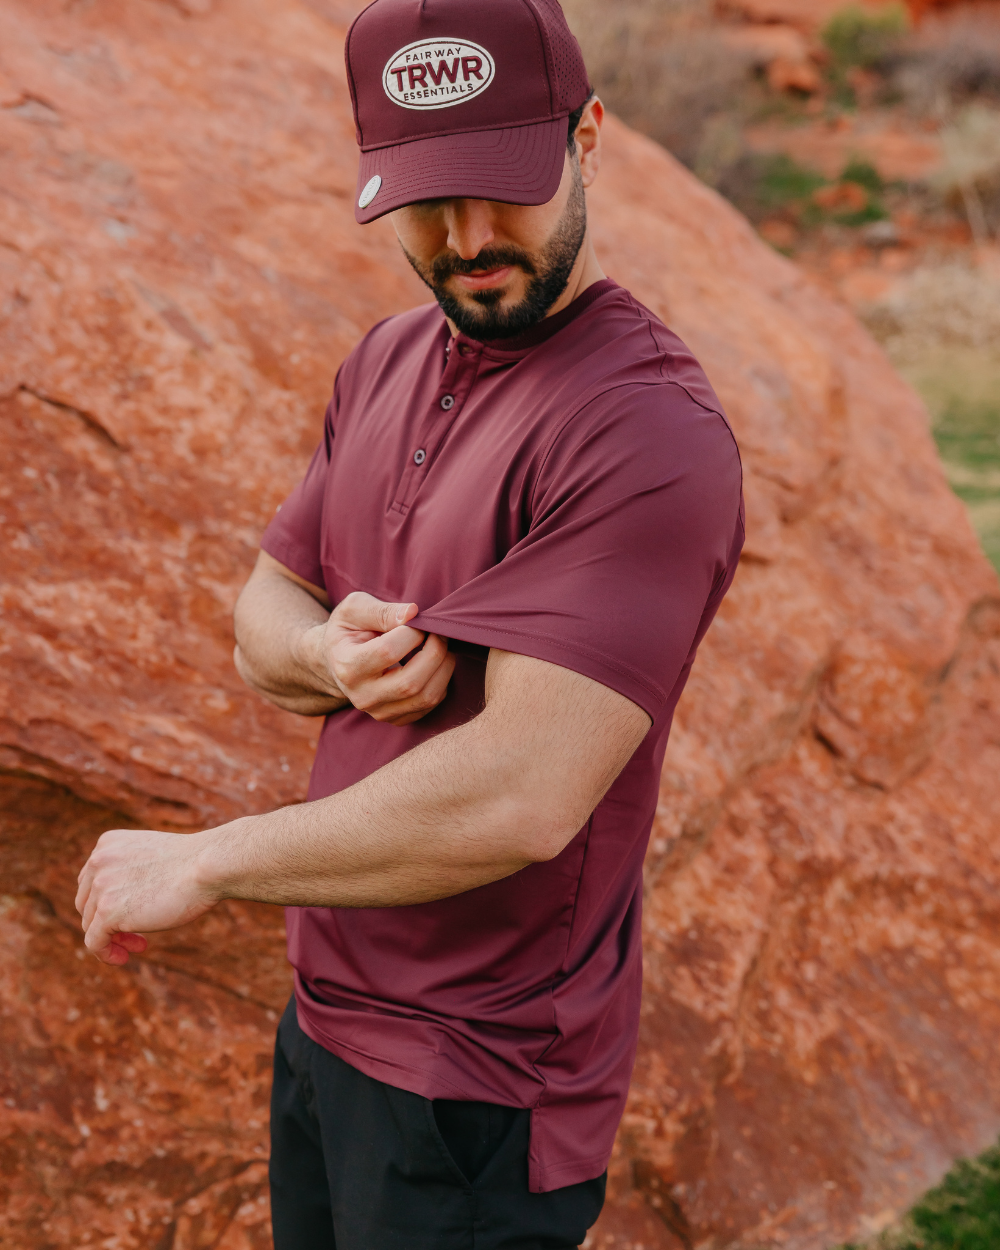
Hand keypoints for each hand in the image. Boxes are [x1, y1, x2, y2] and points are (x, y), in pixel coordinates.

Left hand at [75, 828, 216, 965]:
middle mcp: (98, 861)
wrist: (209, 866)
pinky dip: (106, 954)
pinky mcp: (108, 912)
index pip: (91, 881)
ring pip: (90, 924)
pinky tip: (124, 958)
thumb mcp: (151, 858)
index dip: (107, 902)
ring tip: (139, 945)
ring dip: (113, 938)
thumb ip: (130, 871)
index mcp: (107, 844)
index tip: (132, 913)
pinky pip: (94, 943)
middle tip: (136, 934)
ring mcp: (101, 886)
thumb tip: (121, 902)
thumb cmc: (193, 863)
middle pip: (87, 903)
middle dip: (108, 922)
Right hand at [300, 592, 454, 726]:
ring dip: (444, 668)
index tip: (418, 620)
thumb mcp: (355, 609)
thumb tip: (413, 613)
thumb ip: (382, 611)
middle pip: (411, 682)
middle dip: (435, 653)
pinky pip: (429, 705)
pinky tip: (434, 664)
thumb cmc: (348, 630)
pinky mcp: (394, 719)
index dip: (412, 633)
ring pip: (425, 697)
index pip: (388, 652)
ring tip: (441, 646)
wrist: (336, 660)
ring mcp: (378, 711)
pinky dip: (440, 682)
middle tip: (438, 632)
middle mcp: (362, 695)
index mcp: (347, 666)